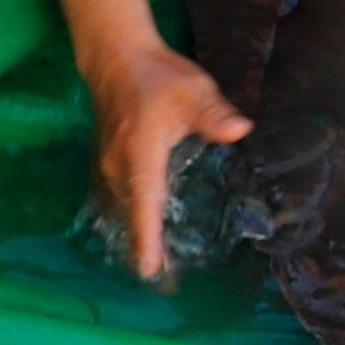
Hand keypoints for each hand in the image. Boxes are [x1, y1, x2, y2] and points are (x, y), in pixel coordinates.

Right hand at [88, 40, 249, 282]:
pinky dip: (126, 220)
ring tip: (154, 269)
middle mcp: (118, 167)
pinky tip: (139, 232)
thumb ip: (215, 114)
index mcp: (140, 154)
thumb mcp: (194, 91)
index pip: (144, 204)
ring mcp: (107, 166)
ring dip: (134, 237)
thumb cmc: (158, 76)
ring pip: (120, 211)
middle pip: (130, 217)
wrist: (116, 58)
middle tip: (165, 285)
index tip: (149, 270)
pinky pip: (113, 201)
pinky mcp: (105, 163)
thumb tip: (239, 130)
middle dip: (145, 250)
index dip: (147, 238)